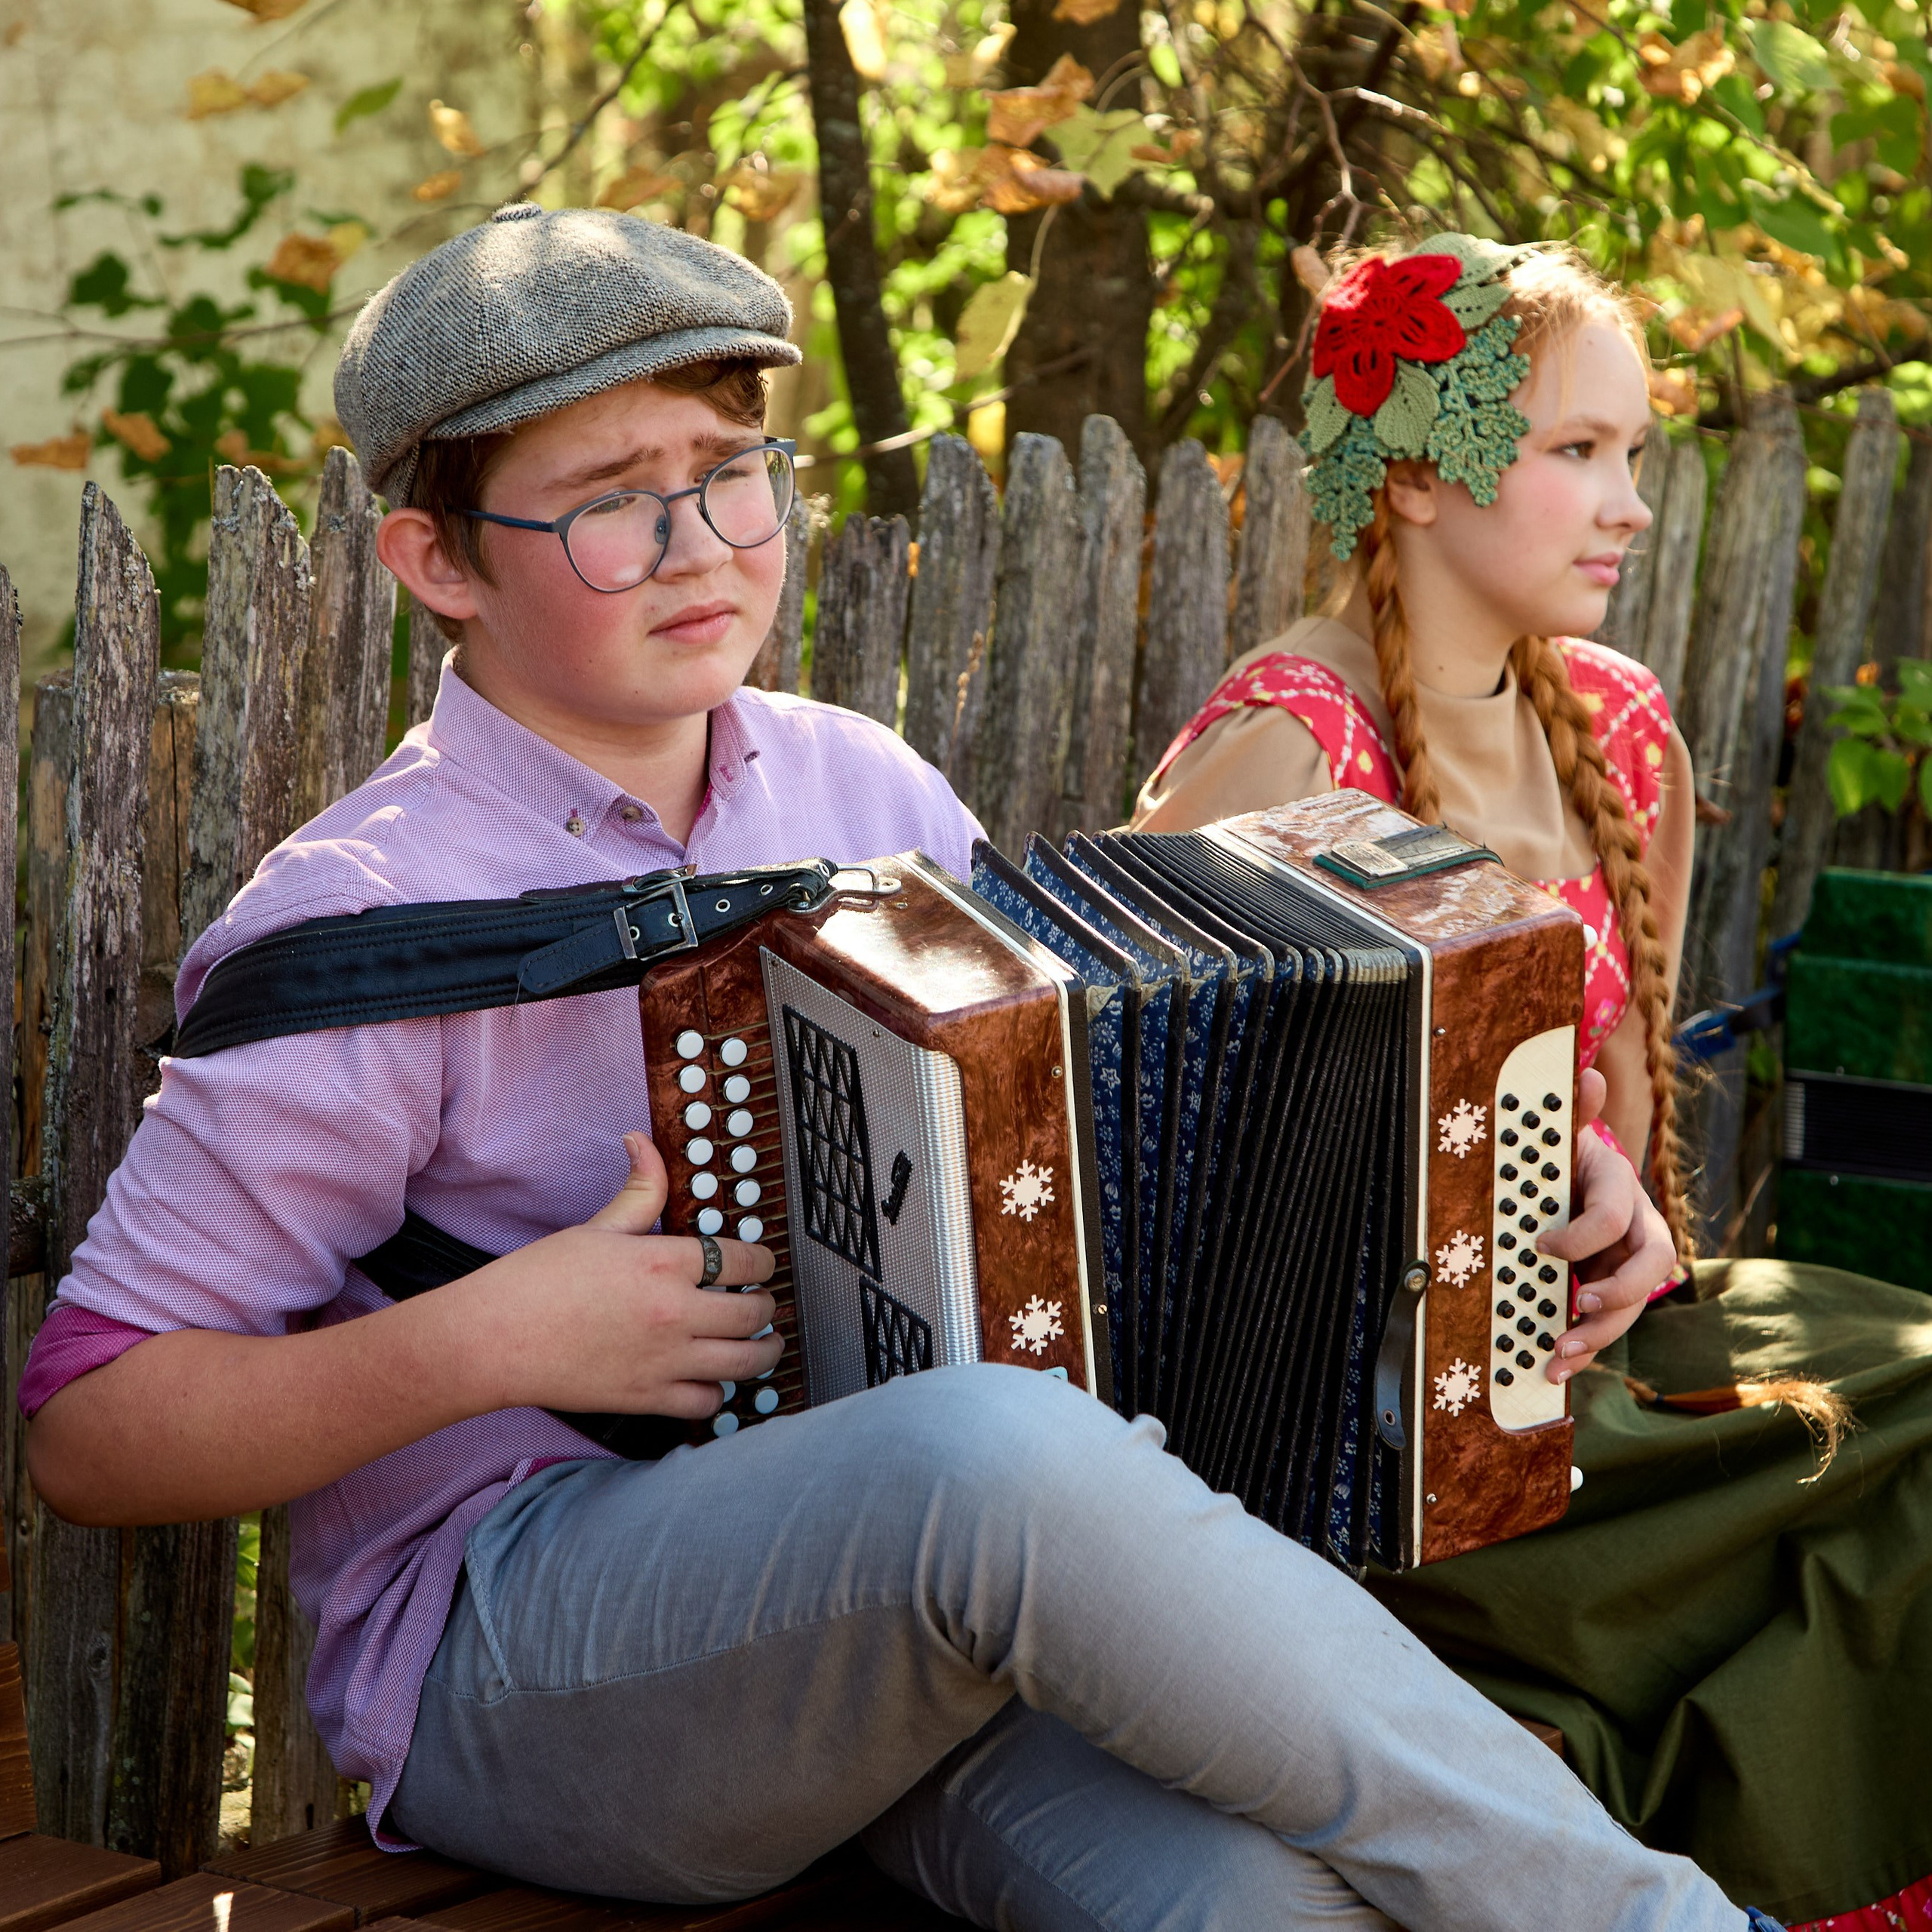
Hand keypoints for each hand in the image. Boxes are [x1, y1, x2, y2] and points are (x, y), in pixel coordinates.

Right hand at [451, 1131, 779, 1419]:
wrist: (494, 1340)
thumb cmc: (537, 1281)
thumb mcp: (597, 1228)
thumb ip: (639, 1190)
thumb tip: (643, 1142)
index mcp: (665, 1262)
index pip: (745, 1260)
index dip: (762, 1262)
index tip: (760, 1265)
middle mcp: (675, 1313)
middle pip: (754, 1313)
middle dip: (766, 1306)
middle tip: (761, 1303)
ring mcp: (665, 1361)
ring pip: (745, 1361)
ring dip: (762, 1351)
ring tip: (762, 1343)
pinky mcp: (648, 1399)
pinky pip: (708, 1403)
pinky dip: (718, 1392)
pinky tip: (712, 1378)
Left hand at [1533, 1068, 1675, 1382]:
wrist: (1573, 1177)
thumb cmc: (1565, 1156)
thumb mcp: (1565, 1134)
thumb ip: (1574, 1111)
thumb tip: (1585, 1073)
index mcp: (1620, 1187)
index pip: (1614, 1215)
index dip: (1582, 1233)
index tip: (1541, 1244)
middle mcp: (1635, 1228)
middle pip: (1649, 1268)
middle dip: (1619, 1293)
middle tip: (1578, 1307)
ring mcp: (1627, 1263)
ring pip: (1633, 1304)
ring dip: (1600, 1333)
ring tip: (1559, 1354)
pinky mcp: (1613, 1290)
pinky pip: (1610, 1323)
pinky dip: (1587, 1350)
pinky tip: (1553, 1369)